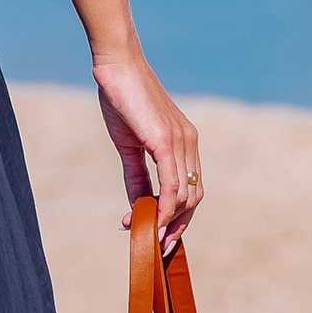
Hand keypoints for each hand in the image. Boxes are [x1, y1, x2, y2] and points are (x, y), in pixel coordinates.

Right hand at [93, 49, 203, 250]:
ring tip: (143, 234)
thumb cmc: (121, 99)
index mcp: (184, 143)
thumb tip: (138, 206)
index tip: (159, 235)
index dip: (178, 217)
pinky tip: (148, 219)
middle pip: (194, 198)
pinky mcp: (166, 141)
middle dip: (178, 227)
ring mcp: (181, 142)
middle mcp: (189, 144)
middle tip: (157, 246)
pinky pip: (172, 184)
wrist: (117, 67)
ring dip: (166, 222)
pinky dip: (164, 207)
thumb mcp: (128, 144)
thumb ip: (136, 176)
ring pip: (185, 196)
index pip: (190, 189)